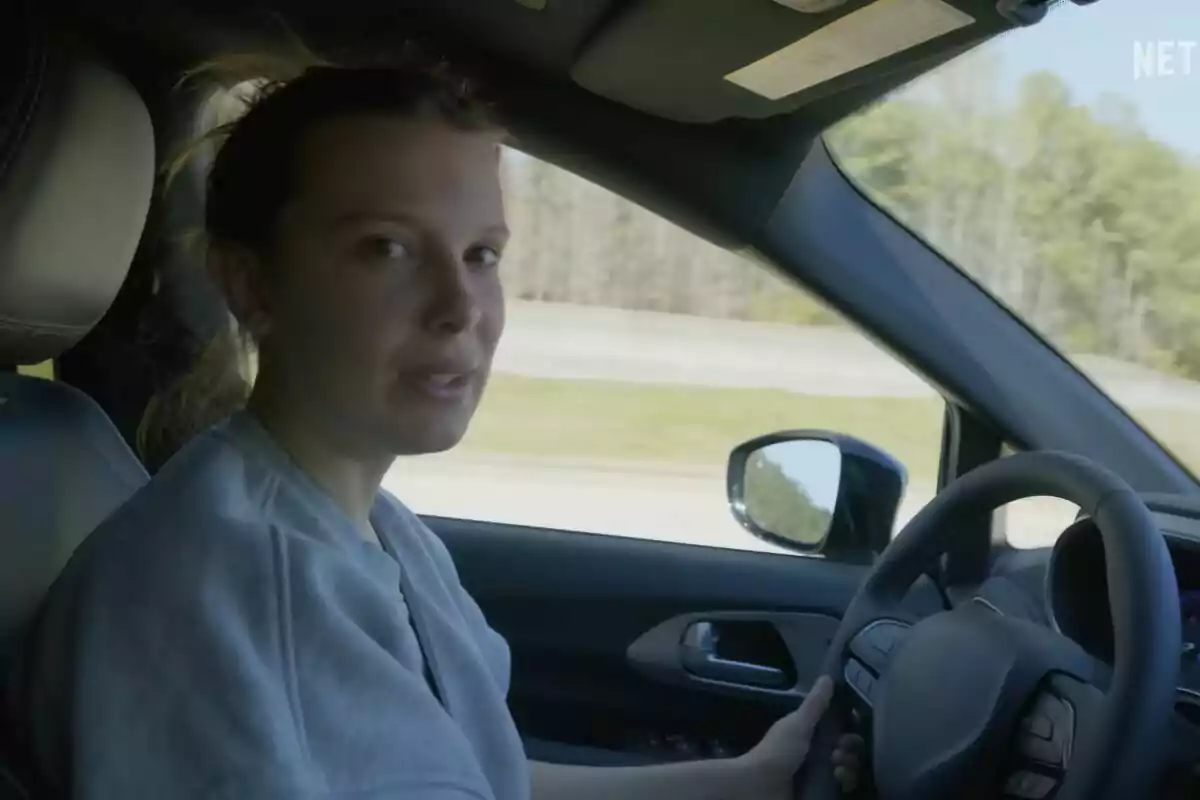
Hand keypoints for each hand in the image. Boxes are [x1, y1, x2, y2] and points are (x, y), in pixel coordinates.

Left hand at [734, 676, 866, 797]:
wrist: (760, 786)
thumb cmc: (778, 751)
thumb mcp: (798, 724)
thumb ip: (815, 704)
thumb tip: (828, 677)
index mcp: (807, 734)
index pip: (837, 729)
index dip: (848, 728)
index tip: (853, 729)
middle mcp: (814, 753)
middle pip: (845, 750)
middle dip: (850, 749)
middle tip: (841, 752)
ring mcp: (817, 775)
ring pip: (847, 769)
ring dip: (850, 766)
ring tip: (839, 767)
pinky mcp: (819, 792)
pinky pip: (842, 788)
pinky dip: (846, 782)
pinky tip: (840, 780)